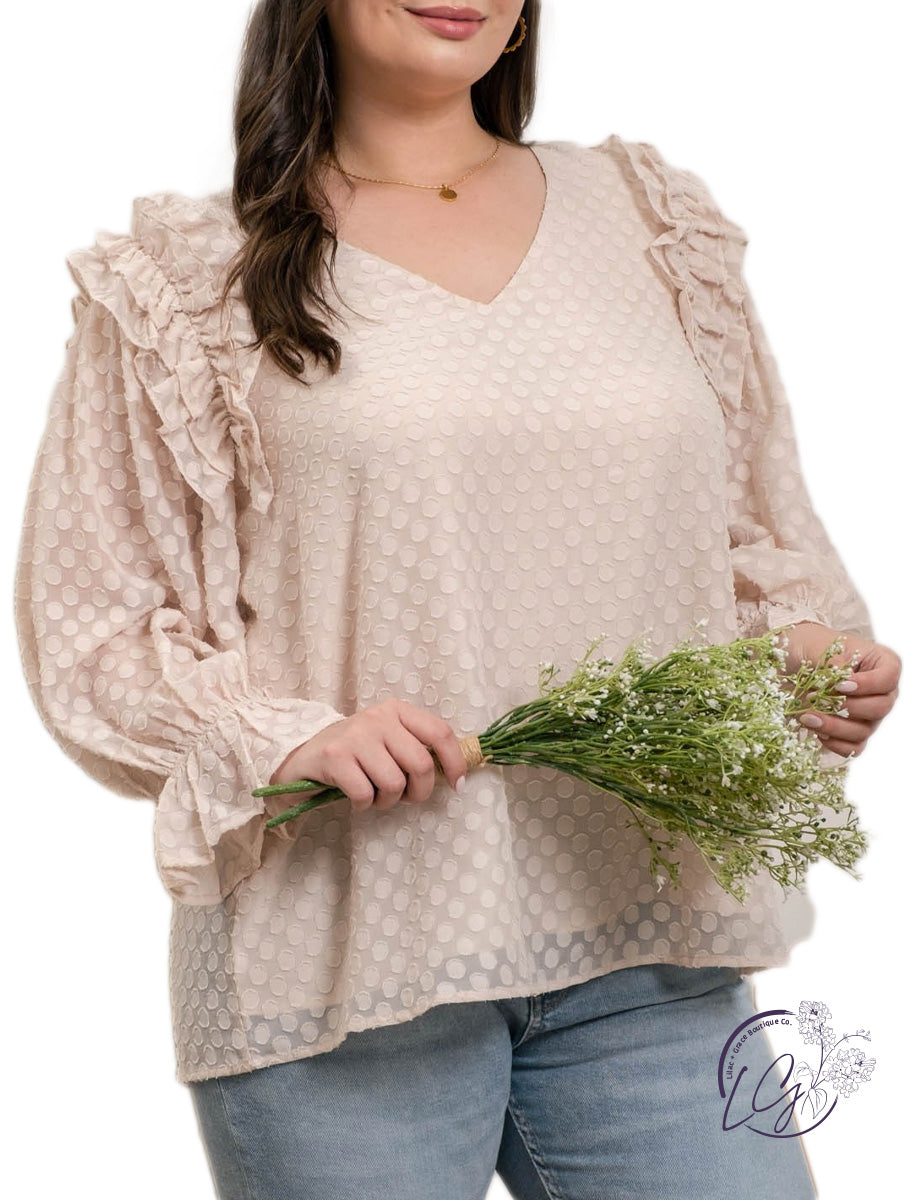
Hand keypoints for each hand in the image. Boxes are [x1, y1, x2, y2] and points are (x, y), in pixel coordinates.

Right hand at [269, 698, 469, 812]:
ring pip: (394, 784)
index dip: (455, 762)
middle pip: (420, 764)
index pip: (439, 733)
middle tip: (405, 798)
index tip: (456, 785)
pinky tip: (356, 798)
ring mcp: (355, 736)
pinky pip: (365, 794)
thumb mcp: (387, 740)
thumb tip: (455, 772)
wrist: (304, 757)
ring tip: (375, 796)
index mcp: (397, 710)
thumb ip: (416, 747)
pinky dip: (364, 805)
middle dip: (418, 792)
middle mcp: (378, 718)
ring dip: (388, 801)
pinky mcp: (335, 757)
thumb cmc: (355, 754)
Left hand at [781, 622, 900, 758]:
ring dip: (833, 727)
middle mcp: (882, 692)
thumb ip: (835, 665)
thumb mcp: (821, 648)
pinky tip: (815, 731)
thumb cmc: (811, 647)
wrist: (792, 660)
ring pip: (864, 731)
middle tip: (814, 699)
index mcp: (882, 664)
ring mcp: (870, 716)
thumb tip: (839, 682)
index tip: (839, 685)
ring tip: (805, 716)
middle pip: (879, 708)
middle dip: (846, 707)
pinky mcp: (854, 733)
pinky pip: (853, 748)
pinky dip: (834, 744)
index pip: (887, 678)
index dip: (867, 685)